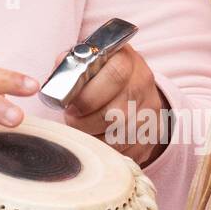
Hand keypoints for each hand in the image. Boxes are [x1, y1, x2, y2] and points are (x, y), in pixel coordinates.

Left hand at [63, 46, 169, 167]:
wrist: (133, 83)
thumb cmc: (101, 71)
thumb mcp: (87, 58)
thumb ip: (71, 65)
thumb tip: (58, 80)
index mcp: (127, 60)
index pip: (114, 76)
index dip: (87, 96)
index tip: (69, 105)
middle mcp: (142, 84)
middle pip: (115, 112)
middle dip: (84, 122)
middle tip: (71, 119)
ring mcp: (150, 110)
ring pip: (119, 136)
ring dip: (92, 137)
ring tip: (81, 128)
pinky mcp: (152, 133)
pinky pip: (126, 151)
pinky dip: (105, 149)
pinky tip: (95, 138)